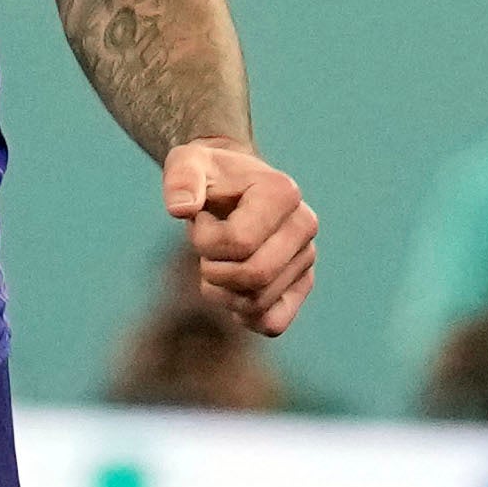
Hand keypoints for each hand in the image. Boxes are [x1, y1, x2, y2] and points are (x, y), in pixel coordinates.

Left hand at [162, 138, 316, 335]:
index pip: (240, 242)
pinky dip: (243, 316)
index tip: (200, 219)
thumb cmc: (208, 176)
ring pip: (258, 303)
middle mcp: (304, 225)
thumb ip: (180, 179)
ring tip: (216, 264)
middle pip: (255, 276)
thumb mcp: (186, 163)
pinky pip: (273, 323)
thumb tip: (181, 209)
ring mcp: (307, 257)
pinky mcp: (302, 285)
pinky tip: (230, 291)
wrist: (231, 187)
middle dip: (213, 270)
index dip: (204, 240)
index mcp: (283, 192)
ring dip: (221, 292)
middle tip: (204, 251)